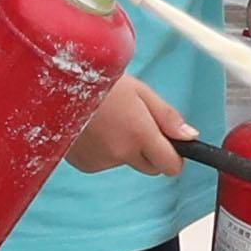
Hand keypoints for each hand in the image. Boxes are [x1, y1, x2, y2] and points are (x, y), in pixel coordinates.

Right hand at [76, 81, 193, 176]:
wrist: (59, 86)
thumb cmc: (101, 83)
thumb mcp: (140, 92)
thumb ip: (167, 117)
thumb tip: (191, 137)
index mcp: (140, 134)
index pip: (171, 166)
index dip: (175, 157)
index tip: (172, 146)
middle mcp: (122, 153)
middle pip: (151, 167)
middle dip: (151, 152)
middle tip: (137, 126)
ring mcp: (102, 161)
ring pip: (127, 163)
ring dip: (124, 149)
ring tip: (109, 121)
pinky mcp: (85, 165)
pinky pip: (105, 163)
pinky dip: (104, 151)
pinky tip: (95, 130)